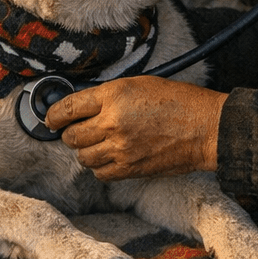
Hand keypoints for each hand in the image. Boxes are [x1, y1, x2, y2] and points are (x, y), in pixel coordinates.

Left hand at [46, 76, 226, 180]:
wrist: (205, 128)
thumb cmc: (178, 101)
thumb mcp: (140, 84)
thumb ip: (109, 95)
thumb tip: (84, 106)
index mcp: (114, 96)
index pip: (69, 107)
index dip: (54, 114)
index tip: (52, 118)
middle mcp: (113, 122)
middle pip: (72, 136)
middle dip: (69, 133)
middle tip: (76, 130)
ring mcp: (121, 149)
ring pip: (83, 157)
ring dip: (85, 151)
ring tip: (95, 143)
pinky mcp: (130, 169)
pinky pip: (100, 173)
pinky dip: (99, 167)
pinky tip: (108, 157)